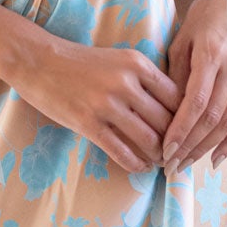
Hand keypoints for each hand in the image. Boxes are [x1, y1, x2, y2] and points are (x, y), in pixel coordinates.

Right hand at [14, 38, 181, 175]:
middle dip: (175, 142)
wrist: (38, 61)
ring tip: (161, 162)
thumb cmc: (81, 62)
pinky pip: (120, 151)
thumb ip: (144, 79)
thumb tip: (174, 109)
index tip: (187, 132)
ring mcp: (106, 104)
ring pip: (147, 139)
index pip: (176, 97)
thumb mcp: (119, 59)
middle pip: (166, 121)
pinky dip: (135, 163)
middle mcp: (126, 83)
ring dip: (158, 155)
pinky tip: (140, 167)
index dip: (186, 119)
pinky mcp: (88, 123)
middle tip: (178, 154)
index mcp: (137, 63)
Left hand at [161, 0, 226, 173]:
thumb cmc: (203, 19)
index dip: (181, 130)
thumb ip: (175, 74)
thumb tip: (165, 112)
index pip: (196, 102)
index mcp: (212, 55)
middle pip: (213, 118)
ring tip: (188, 164)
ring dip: (208, 148)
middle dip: (191, 146)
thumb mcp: (181, 40)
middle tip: (172, 165)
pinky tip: (215, 158)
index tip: (166, 150)